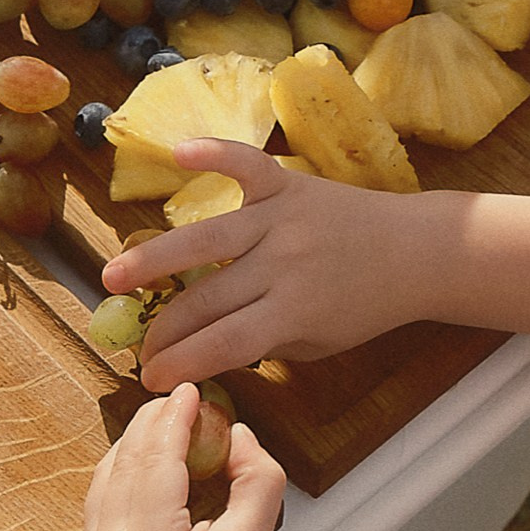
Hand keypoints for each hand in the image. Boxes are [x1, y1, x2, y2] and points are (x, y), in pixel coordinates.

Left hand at [80, 383, 287, 530]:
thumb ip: (256, 476)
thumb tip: (237, 432)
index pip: (155, 456)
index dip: (174, 416)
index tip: (190, 389)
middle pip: (125, 461)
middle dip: (152, 424)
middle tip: (180, 400)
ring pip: (105, 478)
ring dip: (133, 446)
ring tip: (166, 426)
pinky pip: (99, 504)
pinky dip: (121, 474)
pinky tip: (147, 463)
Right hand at [102, 142, 439, 385]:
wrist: (415, 252)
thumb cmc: (365, 306)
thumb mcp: (317, 343)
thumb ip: (264, 343)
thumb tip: (204, 349)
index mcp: (293, 312)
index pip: (221, 344)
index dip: (180, 364)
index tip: (151, 378)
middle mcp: (282, 263)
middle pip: (206, 299)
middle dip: (164, 329)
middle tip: (136, 346)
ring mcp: (282, 218)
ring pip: (206, 238)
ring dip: (154, 258)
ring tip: (114, 277)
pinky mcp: (288, 184)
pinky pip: (246, 165)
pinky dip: (215, 155)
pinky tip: (179, 152)